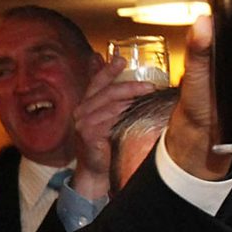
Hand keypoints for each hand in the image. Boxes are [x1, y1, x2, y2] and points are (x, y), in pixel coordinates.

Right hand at [72, 56, 153, 198]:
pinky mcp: (88, 133)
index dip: (108, 69)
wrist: (95, 172)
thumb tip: (134, 92)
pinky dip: (123, 114)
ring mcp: (83, 122)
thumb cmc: (105, 147)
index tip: (121, 59)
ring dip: (131, 98)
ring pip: (110, 104)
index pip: (96, 82)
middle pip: (106, 91)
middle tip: (149, 85)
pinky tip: (136, 112)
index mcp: (85, 105)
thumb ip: (114, 106)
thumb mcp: (108, 123)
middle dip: (129, 85)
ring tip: (148, 94)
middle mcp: (81, 111)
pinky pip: (109, 119)